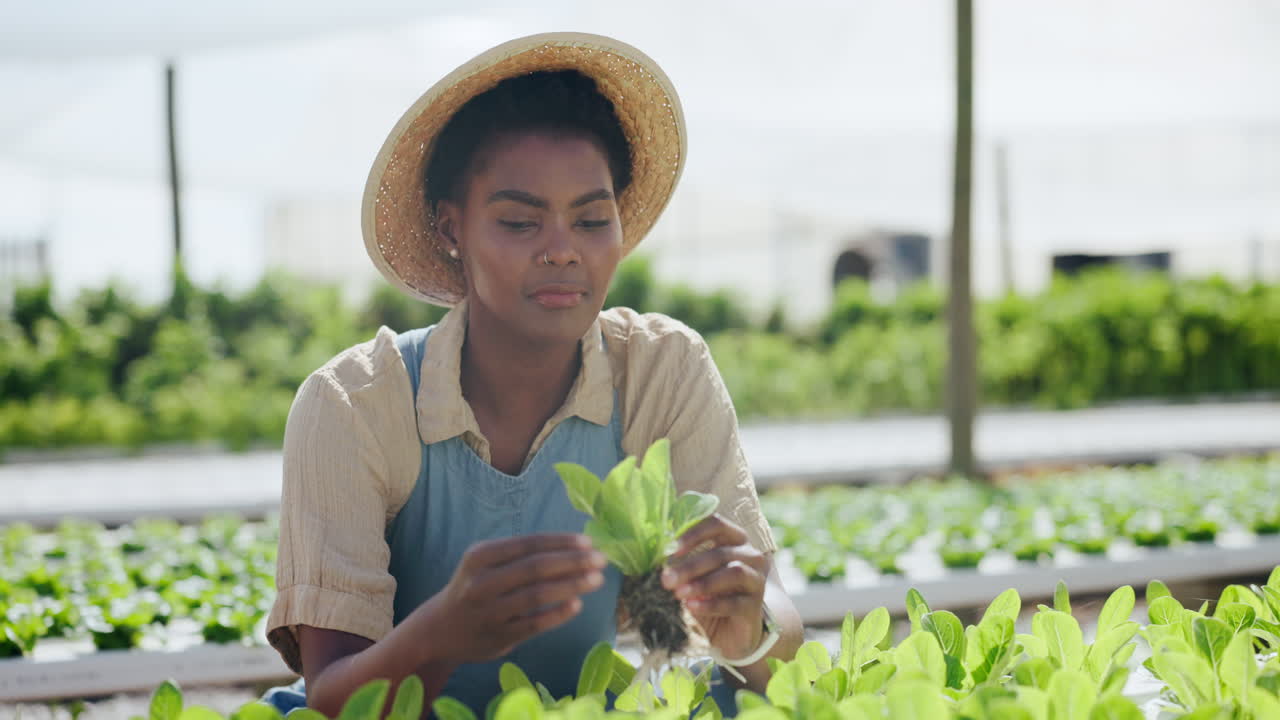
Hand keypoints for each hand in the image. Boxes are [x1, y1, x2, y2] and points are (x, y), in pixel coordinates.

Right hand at [432, 533, 606, 662]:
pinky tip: (577, 605)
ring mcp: (489, 611)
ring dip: (571, 586)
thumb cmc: (474, 587)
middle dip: (572, 562)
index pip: (529, 544)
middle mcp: (482, 582)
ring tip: (596, 580)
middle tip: (600, 560)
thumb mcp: (485, 562)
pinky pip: (534, 624)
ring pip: (537, 596)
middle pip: (535, 568)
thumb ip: (520, 555)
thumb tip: (573, 547)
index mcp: (480, 556)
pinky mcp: (498, 636)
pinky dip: (557, 614)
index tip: (589, 542)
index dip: (561, 542)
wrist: (440, 629)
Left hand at [661, 514, 767, 659]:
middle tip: (666, 579)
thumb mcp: (693, 577)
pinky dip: (710, 604)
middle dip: (690, 566)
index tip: (671, 549)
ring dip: (703, 583)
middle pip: (721, 552)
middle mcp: (750, 555)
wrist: (729, 631)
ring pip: (734, 572)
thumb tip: (658, 556)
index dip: (694, 533)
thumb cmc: (708, 596)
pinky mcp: (755, 606)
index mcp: (734, 540)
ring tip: (679, 594)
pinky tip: (692, 607)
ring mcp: (756, 580)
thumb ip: (680, 563)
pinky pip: (735, 602)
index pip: (717, 524)